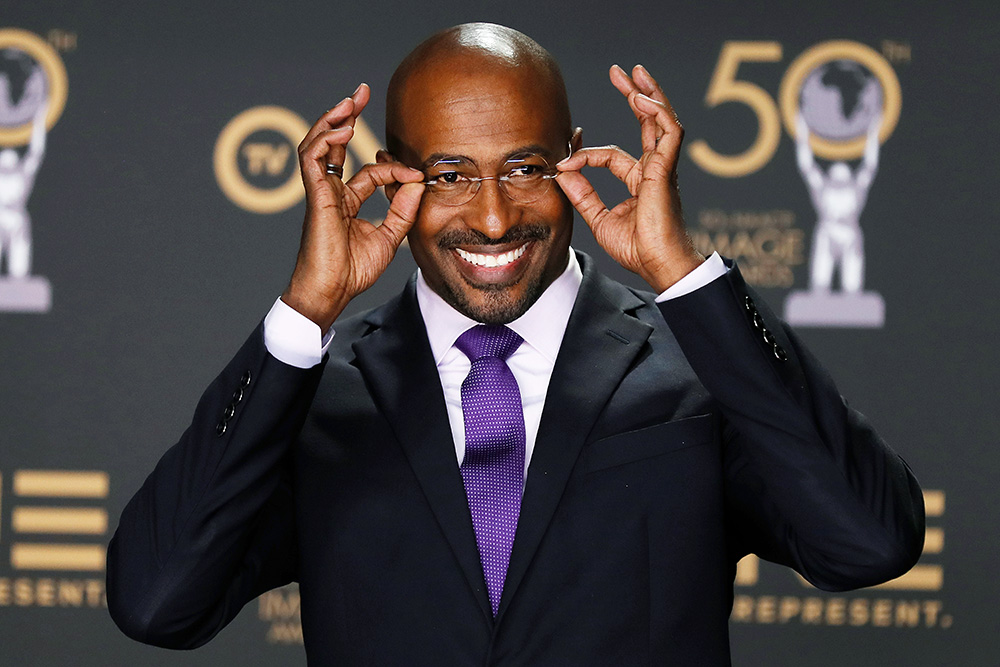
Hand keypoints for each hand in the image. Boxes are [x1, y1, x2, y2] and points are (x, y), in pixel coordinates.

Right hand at [282, 83, 424, 331]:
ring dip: (332, 119)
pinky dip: (324, 138)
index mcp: (346, 203)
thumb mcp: (388, 238)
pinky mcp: (314, 196)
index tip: (416, 171)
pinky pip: (312, 158)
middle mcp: (330, 193)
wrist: (330, 293)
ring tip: (349, 100)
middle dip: (346, 116)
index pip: (371, 173)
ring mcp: (320, 193)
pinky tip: (341, 125)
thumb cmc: (352, 272)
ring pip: (318, 145)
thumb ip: (403, 211)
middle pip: (334, 145)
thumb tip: (418, 182)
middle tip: (361, 93)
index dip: (394, 168)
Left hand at [555, 65, 702, 291]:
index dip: (586, 155)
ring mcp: (663, 168)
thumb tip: (562, 170)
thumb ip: (582, 193)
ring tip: (635, 74)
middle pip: (647, 123)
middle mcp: (654, 170)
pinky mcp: (667, 170)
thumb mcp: (598, 218)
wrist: (656, 265)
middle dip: (635, 95)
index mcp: (640, 181)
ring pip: (662, 120)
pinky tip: (641, 99)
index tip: (564, 162)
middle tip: (621, 73)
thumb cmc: (636, 249)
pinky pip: (669, 132)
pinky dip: (657, 113)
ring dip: (649, 94)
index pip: (611, 155)